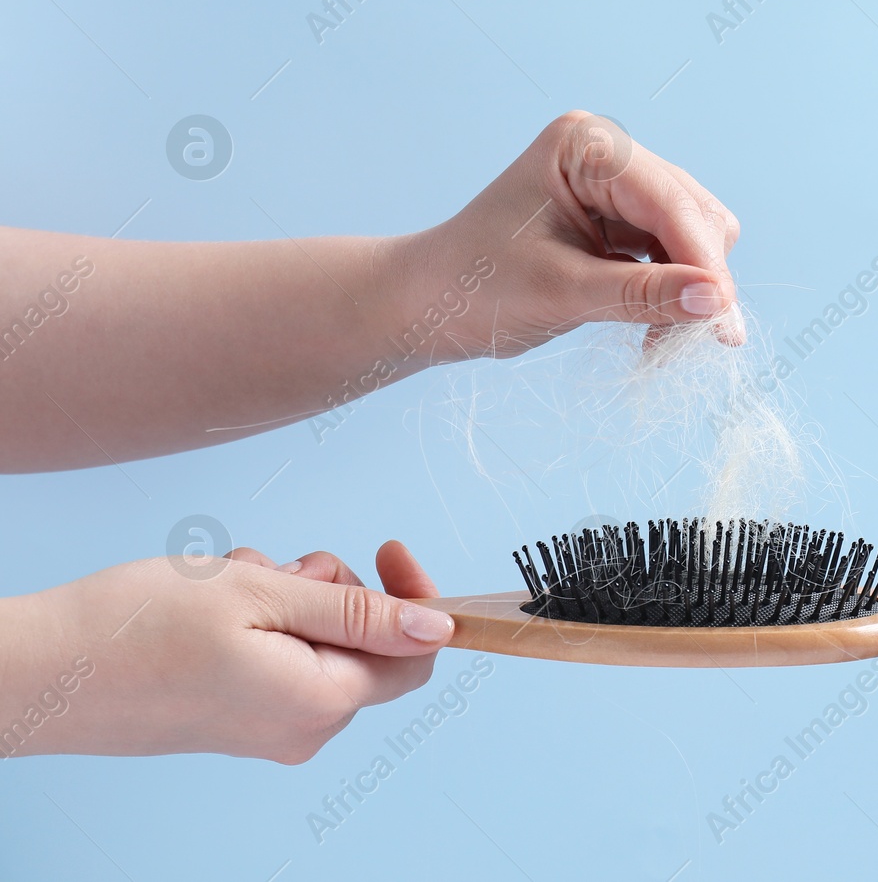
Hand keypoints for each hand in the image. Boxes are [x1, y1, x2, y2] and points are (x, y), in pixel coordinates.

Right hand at [1, 541, 450, 762]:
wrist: (40, 673)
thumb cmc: (139, 630)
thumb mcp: (264, 597)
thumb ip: (358, 612)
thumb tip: (439, 626)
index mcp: (321, 702)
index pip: (415, 654)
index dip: (412, 596)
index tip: (387, 547)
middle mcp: (303, 728)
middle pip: (366, 642)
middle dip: (335, 589)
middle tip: (279, 568)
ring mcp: (268, 727)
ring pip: (319, 640)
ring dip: (290, 596)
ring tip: (233, 582)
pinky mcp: (236, 718)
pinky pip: (280, 657)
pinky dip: (261, 618)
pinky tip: (212, 603)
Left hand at [384, 110, 743, 360]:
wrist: (426, 306)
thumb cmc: (474, 289)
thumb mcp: (562, 293)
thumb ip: (644, 296)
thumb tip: (719, 304)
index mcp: (587, 146)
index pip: (671, 203)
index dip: (704, 265)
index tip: (724, 326)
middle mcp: (609, 154)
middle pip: (696, 215)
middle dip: (699, 279)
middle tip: (691, 344)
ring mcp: (617, 186)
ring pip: (694, 237)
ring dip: (689, 292)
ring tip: (660, 343)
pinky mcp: (620, 221)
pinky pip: (674, 256)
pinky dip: (672, 296)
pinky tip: (653, 330)